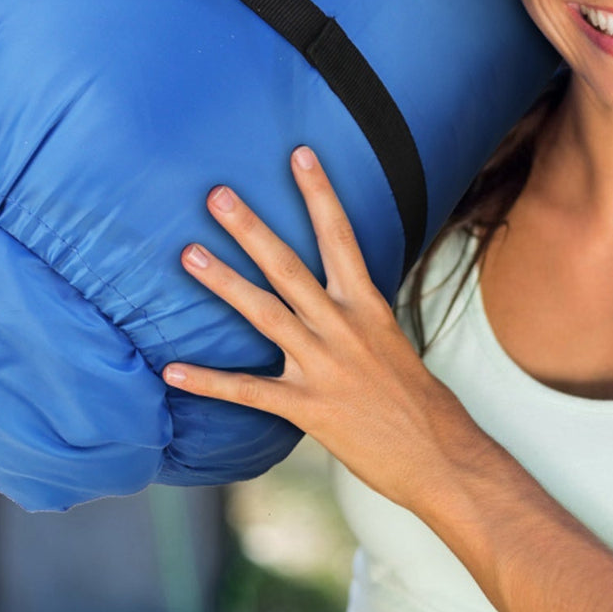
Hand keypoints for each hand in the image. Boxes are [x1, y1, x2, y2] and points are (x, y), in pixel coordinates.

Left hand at [164, 146, 481, 512]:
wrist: (441, 457)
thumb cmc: (416, 400)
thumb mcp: (390, 339)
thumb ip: (355, 313)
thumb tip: (332, 290)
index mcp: (367, 306)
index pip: (340, 236)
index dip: (319, 193)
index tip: (299, 154)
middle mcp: (343, 327)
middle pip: (289, 266)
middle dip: (250, 228)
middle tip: (216, 194)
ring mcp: (324, 367)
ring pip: (264, 313)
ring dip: (223, 282)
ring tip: (188, 254)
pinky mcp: (309, 409)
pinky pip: (249, 391)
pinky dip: (208, 381)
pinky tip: (171, 370)